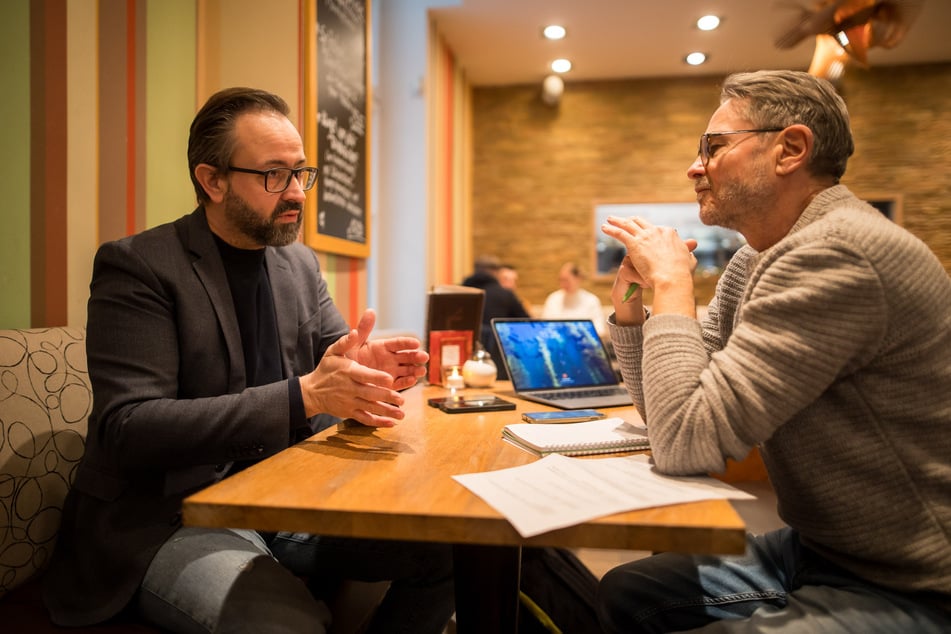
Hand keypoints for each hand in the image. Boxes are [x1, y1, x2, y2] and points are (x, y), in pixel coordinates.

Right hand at [300, 309, 427, 426]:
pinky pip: (365, 419)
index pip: (363, 375)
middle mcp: (349, 388)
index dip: (376, 377)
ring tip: (401, 415)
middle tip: (401, 399)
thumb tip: (354, 331)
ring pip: (370, 408)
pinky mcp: (350, 412)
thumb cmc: (326, 369)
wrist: (312, 391)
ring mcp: (349, 402)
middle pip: (370, 393)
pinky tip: (391, 424)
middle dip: (386, 397)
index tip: (390, 379)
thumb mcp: (332, 352)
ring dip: (386, 412)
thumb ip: (345, 342)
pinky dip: (377, 423)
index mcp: (348, 372)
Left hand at [346, 310, 428, 390]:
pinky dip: (406, 382)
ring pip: (406, 370)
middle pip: (406, 356)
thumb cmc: (347, 358)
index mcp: (382, 346)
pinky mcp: (389, 385)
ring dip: (415, 370)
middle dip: (416, 356)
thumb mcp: (353, 343)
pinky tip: (412, 380)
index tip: (416, 343)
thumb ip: (363, 329)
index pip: (397, 343)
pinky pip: (399, 383)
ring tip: (422, 371)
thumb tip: (370, 310)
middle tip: (424, 357)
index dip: (407, 343)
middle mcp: (389, 358)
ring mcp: (390, 371)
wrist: (341, 377)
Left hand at [602, 216, 698, 317]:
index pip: (656, 229)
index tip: (643, 234)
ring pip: (628, 224)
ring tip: (610, 219)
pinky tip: (604, 228)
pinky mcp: (634, 243)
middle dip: (631, 220)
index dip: (649, 232)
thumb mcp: (689, 260)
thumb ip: (688, 253)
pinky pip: (620, 233)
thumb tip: (691, 253)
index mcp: (669, 233)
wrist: (672, 278)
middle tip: (624, 221)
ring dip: (618, 221)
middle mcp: (657, 231)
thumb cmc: (681, 273)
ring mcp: (645, 236)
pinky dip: (611, 230)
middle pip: (641, 222)